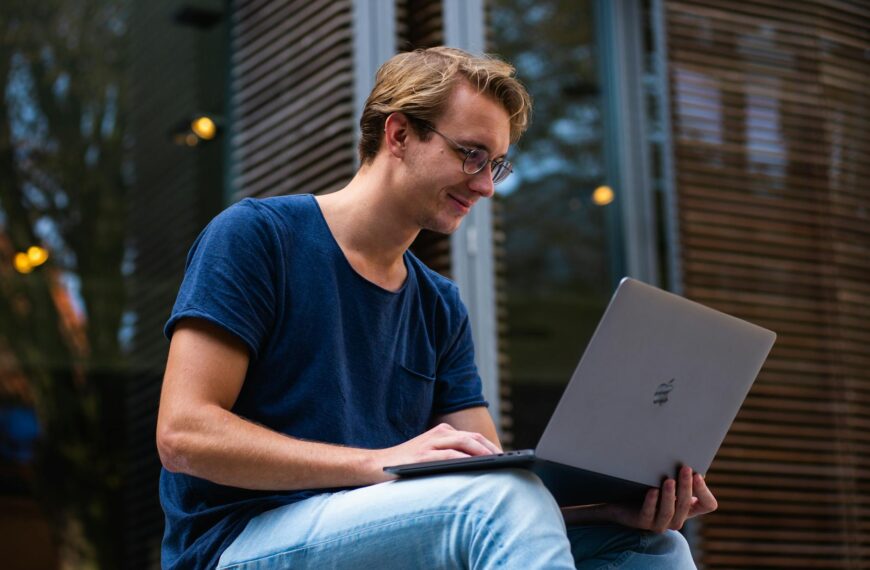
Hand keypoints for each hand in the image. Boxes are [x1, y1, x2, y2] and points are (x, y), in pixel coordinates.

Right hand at [368, 423, 500, 482]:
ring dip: (483, 453)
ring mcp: (430, 443)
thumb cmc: (406, 464)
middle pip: (473, 438)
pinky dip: (465, 459)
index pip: (472, 437)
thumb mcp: (430, 454)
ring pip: (464, 443)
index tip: (504, 458)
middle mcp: (438, 434)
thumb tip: (477, 466)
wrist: (376, 465)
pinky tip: (475, 465)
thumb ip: (449, 454)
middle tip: (506, 461)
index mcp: (442, 432)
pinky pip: (449, 455)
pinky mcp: (423, 456)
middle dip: (492, 449)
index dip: (490, 447)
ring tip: (497, 463)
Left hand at [601, 466, 717, 532]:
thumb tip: (690, 457)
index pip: (707, 504)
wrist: (620, 502)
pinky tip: (652, 490)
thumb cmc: (648, 487)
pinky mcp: (642, 523)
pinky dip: (652, 502)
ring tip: (669, 480)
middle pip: (686, 505)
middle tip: (685, 468)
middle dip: (686, 486)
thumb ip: (679, 474)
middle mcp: (677, 518)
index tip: (698, 474)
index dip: (704, 491)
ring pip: (669, 512)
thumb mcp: (667, 481)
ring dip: (670, 495)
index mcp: (688, 508)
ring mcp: (660, 523)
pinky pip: (649, 514)